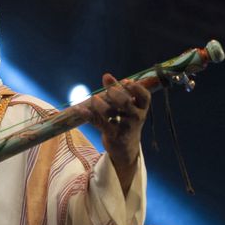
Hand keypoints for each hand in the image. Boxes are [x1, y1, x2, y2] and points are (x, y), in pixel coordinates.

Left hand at [74, 73, 150, 192]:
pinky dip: (87, 115)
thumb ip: (118, 91)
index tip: (126, 81)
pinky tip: (79, 109)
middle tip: (109, 90)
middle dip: (115, 93)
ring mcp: (124, 127)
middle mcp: (136, 117)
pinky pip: (98, 123)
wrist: (126, 148)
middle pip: (126, 102)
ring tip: (94, 98)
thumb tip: (107, 76)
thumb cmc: (126, 121)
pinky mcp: (112, 135)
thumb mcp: (127, 107)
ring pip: (110, 113)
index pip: (144, 96)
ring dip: (100, 104)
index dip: (136, 88)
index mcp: (142, 108)